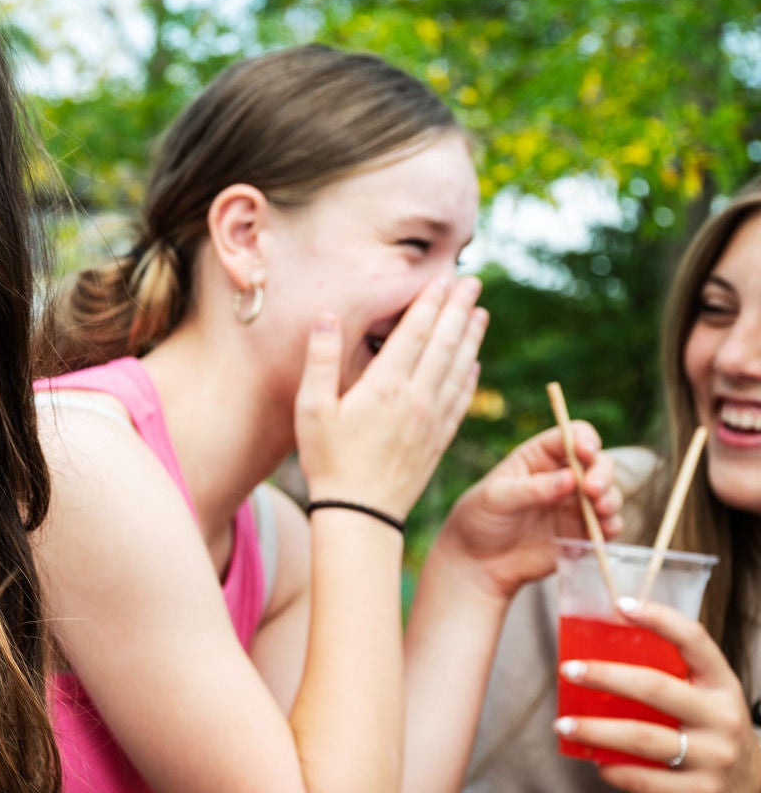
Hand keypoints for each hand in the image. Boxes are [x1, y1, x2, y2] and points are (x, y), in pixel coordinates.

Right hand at [294, 275, 485, 518]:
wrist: (361, 514)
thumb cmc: (327, 459)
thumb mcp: (311, 408)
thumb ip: (321, 360)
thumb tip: (326, 315)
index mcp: (385, 386)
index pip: (414, 333)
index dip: (430, 303)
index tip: (443, 278)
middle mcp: (416, 397)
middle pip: (443, 344)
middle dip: (458, 309)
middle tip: (473, 283)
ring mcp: (432, 419)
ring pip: (459, 368)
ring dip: (471, 337)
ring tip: (481, 313)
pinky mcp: (439, 439)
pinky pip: (461, 399)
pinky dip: (471, 376)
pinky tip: (474, 363)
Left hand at [432, 421, 624, 601]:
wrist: (477, 562)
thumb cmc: (479, 520)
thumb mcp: (495, 498)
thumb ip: (531, 489)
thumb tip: (569, 479)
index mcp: (538, 458)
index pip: (571, 436)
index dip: (584, 439)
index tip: (585, 453)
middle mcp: (562, 478)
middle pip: (598, 463)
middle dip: (602, 473)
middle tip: (592, 490)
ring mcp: (574, 506)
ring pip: (608, 494)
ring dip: (610, 500)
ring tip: (599, 509)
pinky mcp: (581, 533)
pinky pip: (607, 527)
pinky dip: (612, 526)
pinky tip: (603, 530)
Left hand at [557, 598, 760, 792]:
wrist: (750, 787)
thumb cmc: (709, 728)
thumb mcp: (704, 695)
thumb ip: (668, 674)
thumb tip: (596, 648)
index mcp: (721, 684)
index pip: (695, 641)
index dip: (660, 619)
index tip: (621, 604)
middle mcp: (722, 717)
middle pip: (656, 688)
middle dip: (606, 676)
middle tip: (567, 670)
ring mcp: (714, 756)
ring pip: (644, 738)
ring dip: (596, 730)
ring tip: (563, 724)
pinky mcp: (702, 791)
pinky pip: (648, 781)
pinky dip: (616, 771)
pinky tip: (596, 762)